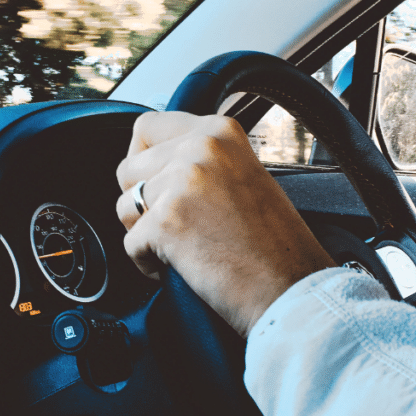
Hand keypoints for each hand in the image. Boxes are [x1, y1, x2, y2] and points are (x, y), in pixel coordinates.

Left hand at [116, 111, 334, 337]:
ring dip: (143, 232)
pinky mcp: (166, 221)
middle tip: (176, 226)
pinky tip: (183, 267)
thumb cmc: (274, 246)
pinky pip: (129, 244)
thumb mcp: (243, 175)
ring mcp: (182, 182)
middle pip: (128, 168)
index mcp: (220, 131)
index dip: (142, 159)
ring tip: (182, 247)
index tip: (155, 184)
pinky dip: (148, 263)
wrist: (290, 289)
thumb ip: (201, 160)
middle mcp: (200, 147)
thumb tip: (152, 161)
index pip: (146, 126)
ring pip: (124, 206)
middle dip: (141, 202)